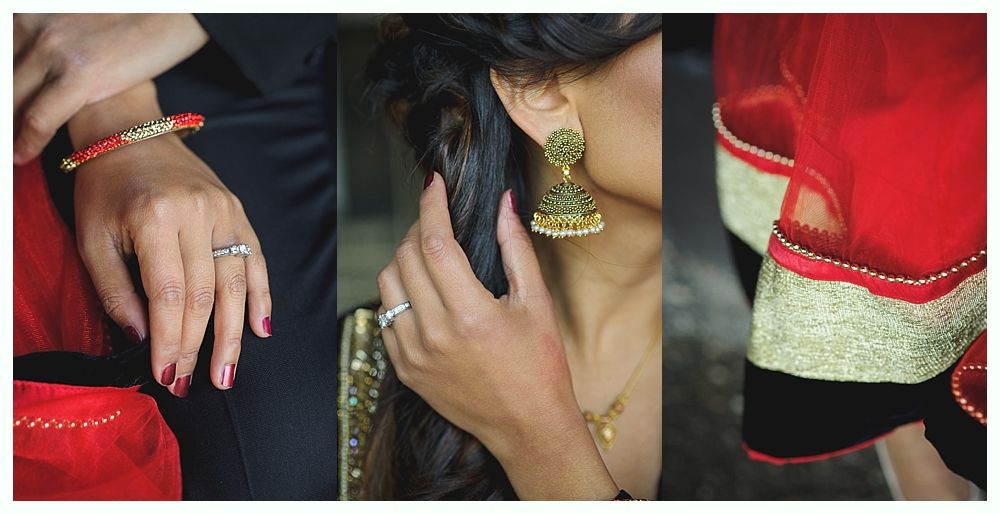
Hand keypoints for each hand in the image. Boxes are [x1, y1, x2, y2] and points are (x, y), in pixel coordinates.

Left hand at [13, 14, 208, 162]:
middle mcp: (30, 24)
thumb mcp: (72, 14)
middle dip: (2, 115)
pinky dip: (26, 142)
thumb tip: (36, 68)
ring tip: (6, 152)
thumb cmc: (129, 12)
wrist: (171, 10)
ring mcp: (53, 48)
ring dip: (6, 132)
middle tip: (1, 137)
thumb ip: (49, 34)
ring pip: (10, 102)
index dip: (0, 94)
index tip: (3, 114)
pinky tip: (21, 156)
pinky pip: (39, 118)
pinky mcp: (81, 74)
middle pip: (2, 83)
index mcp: (25, 10)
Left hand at [70, 84, 270, 395]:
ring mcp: (224, 212)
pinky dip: (261, 297)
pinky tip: (260, 329)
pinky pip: (257, 260)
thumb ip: (114, 291)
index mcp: (155, 218)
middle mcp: (197, 214)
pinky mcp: (238, 212)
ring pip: (237, 283)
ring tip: (228, 372)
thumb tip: (141, 339)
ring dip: (234, 333)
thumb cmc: (105, 189)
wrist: (132, 135)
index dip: (171, 340)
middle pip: (206, 294)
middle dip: (200, 346)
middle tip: (195, 383)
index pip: (170, 294)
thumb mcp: (92, 239)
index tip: (167, 375)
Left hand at [376, 172, 616, 498]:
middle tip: (438, 221)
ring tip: (428, 254)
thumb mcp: (536, 303)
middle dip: (418, 228)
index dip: (431, 206)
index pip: (434, 243)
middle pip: (405, 258)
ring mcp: (414, 355)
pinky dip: (398, 294)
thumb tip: (503, 203)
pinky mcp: (405, 370)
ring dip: (403, 259)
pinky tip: (422, 291)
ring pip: (387, 285)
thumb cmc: (540, 366)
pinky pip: (385, 317)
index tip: (435, 185)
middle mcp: (434, 334)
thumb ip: (515, 248)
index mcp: (470, 315)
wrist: (527, 427)